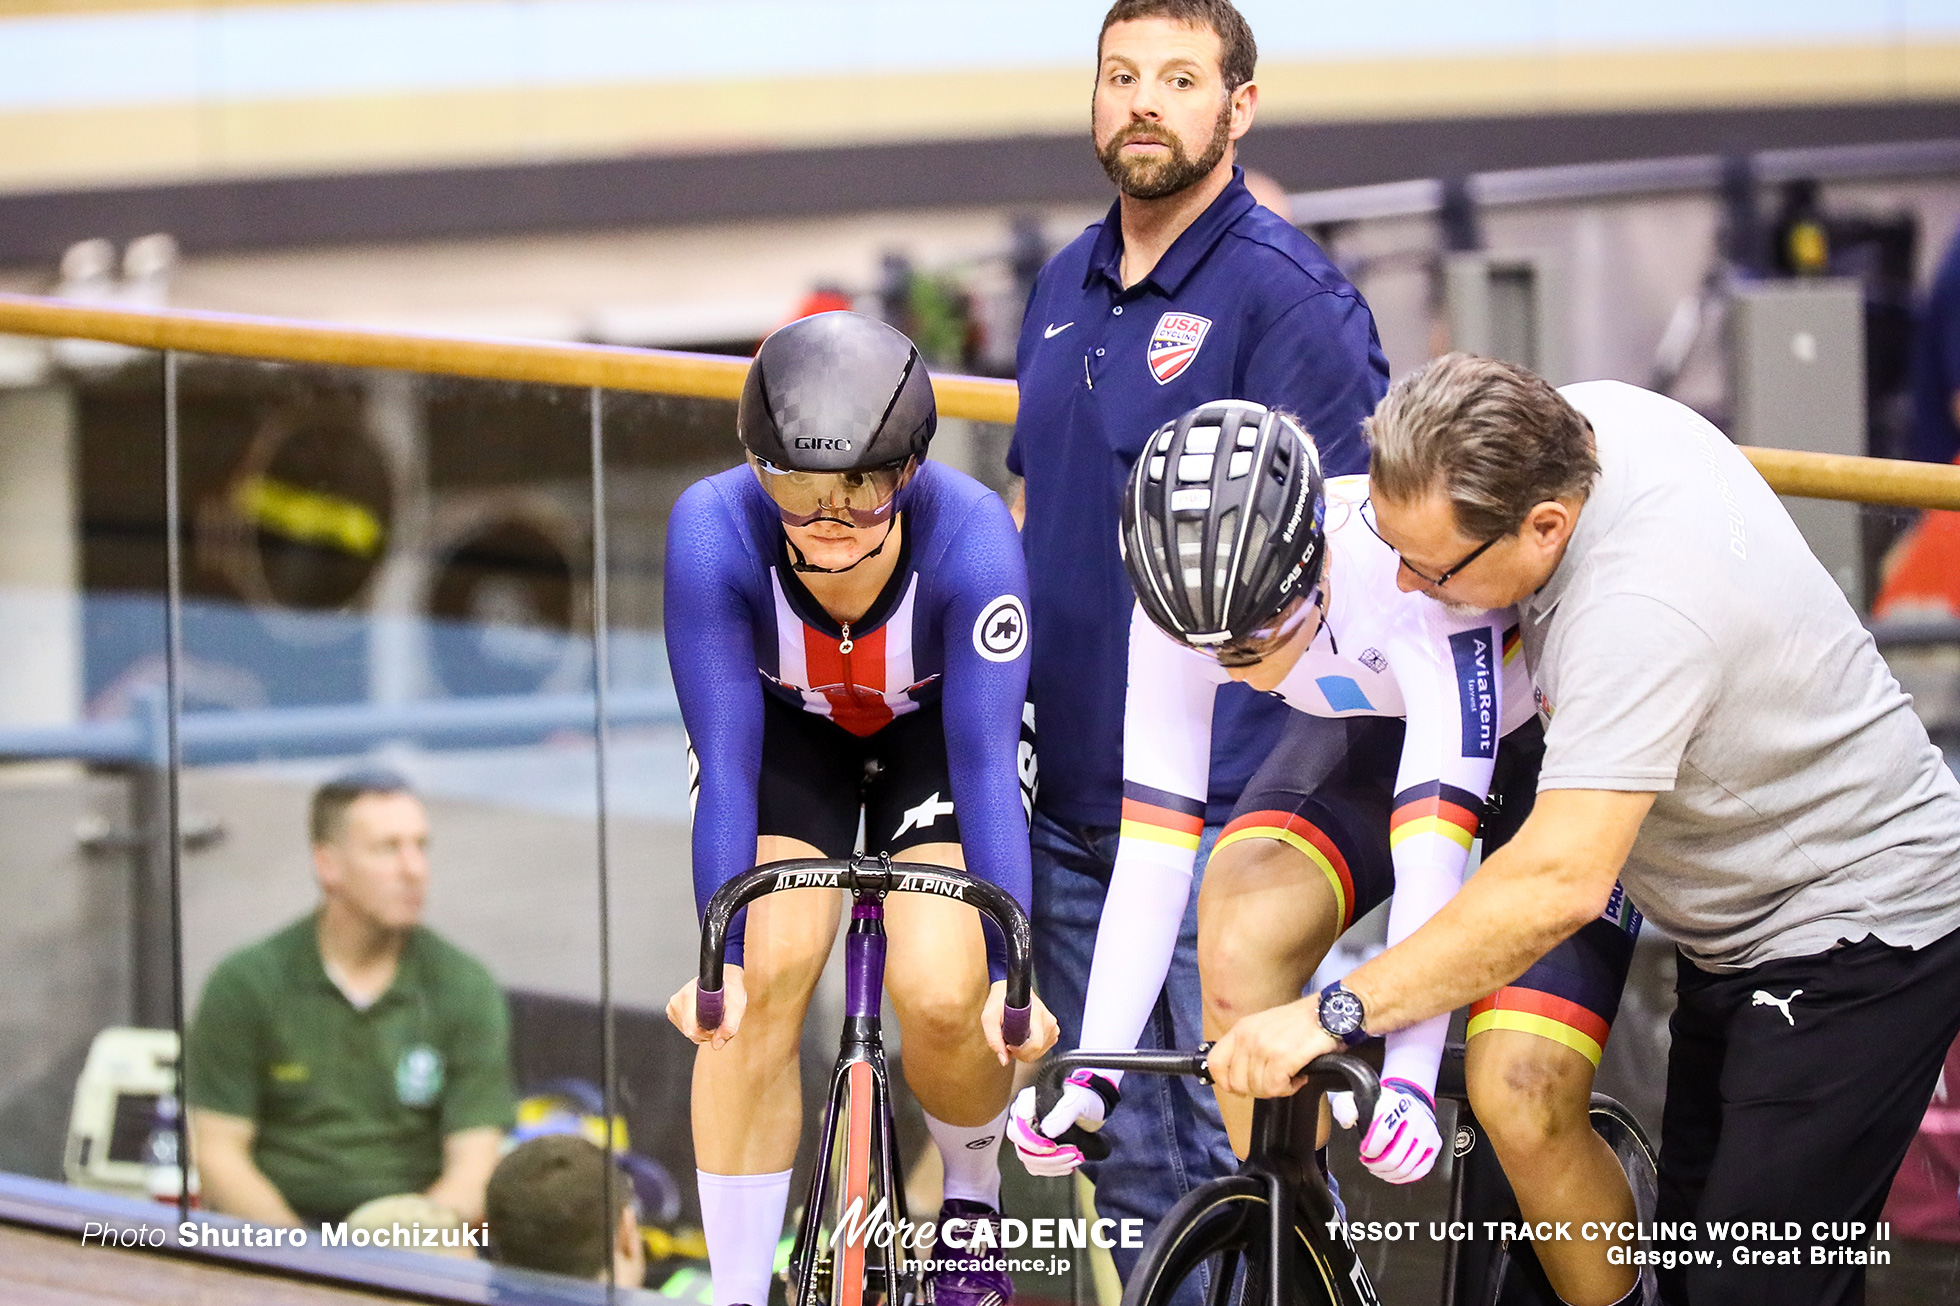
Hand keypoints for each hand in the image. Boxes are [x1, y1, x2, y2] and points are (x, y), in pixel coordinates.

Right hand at [666, 966, 745, 1049]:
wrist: (725, 977)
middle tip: (717, 1018)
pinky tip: (703, 1014)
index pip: (692, 1030)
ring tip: (711, 1014)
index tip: (717, 1024)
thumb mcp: (737, 1006)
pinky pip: (684, 1026)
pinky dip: (696, 1025)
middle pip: (689, 1032)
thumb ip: (729, 1027)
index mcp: (689, 997)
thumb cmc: (731, 989)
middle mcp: (678, 1000)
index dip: (708, 1033)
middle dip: (705, 1031)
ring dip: (701, 1028)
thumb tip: (717, 1044)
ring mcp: (673, 1005)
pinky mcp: (673, 1009)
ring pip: (686, 1031)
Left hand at [981, 980, 1059, 1065]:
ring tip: (1015, 1036)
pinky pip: (1043, 1049)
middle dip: (1020, 1052)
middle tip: (1008, 1041)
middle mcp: (1048, 1020)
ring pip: (1040, 1052)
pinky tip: (1024, 1037)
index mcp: (1036, 1014)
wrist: (1011, 989)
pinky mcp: (1053, 1030)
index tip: (1008, 1043)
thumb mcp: (989, 1017)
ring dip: (1025, 1051)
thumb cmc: (999, 1001)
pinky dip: (1031, 1048)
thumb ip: (993, 1039)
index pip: (1035, 1044)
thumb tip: (1004, 1060)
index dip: (1019, 1051)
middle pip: (1037, 1051)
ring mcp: (1052, 1026)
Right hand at [1007, 1074, 1112, 1176]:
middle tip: (1071, 1154)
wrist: (1089, 1111)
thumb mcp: (1078, 1102)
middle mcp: (1022, 1118)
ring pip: (1028, 1159)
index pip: (1017, 1125)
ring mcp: (1026, 1135)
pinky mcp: (1034, 1149)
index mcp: (1027, 1101)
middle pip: (1020, 1145)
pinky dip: (1052, 1170)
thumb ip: (1065, 1112)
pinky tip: (1068, 1166)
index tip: (1053, 1147)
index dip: (1031, 1141)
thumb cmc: (1082, 1100)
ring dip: (1052, 1165)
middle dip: (1045, 1157)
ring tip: (1076, 1159)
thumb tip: (1047, 1131)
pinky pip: (1035, 1166)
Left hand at [1205, 996, 1339, 1099]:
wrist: (1332, 1012)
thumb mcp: (1266, 1028)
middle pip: (1237, 1083)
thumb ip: (1250, 1049)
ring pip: (1257, 1088)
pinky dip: (1289, 1089)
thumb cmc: (1304, 1022)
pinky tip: (1299, 1076)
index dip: (1226, 1082)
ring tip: (1292, 1074)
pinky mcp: (1282, 1056)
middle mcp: (1248, 1036)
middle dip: (1258, 1090)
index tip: (1243, 1088)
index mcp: (1242, 1029)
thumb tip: (1240, 1078)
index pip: (1215, 1063)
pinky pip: (1275, 1087)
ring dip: (1278, 1088)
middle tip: (1277, 1082)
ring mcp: (1264, 1046)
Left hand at [1354, 1079, 1440, 1183]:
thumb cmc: (1381, 1105)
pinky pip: (1420, 1171)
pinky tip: (1392, 1174)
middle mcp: (1415, 1118)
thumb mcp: (1359, 1099)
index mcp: (1396, 1104)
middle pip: (1395, 1157)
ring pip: (1406, 1167)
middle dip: (1376, 1165)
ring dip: (1387, 1173)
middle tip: (1369, 1163)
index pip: (1383, 1134)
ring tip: (1378, 1168)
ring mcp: (1427, 1133)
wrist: (1408, 1101)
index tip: (1364, 1151)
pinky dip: (1403, 1177)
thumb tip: (1347, 1121)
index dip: (1370, 1149)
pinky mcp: (1435, 1145)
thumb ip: (1346, 1107)